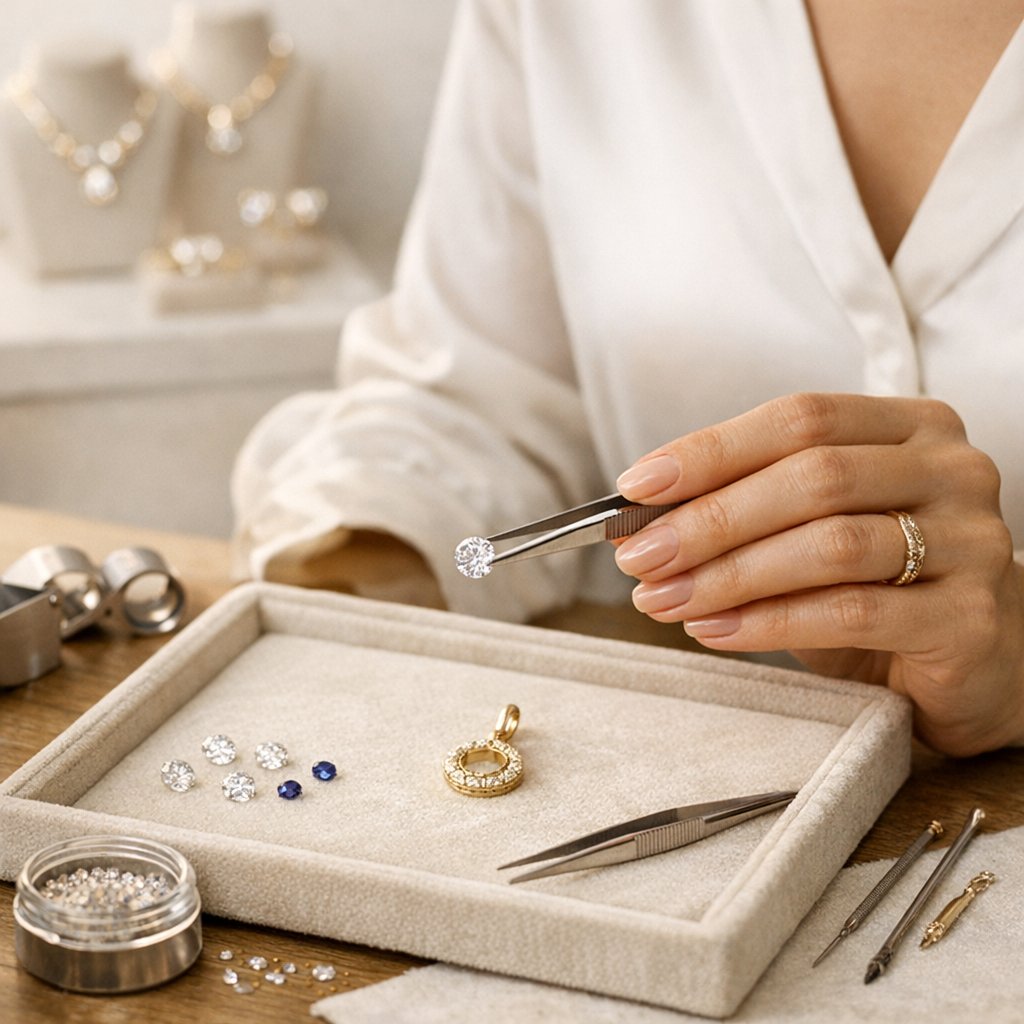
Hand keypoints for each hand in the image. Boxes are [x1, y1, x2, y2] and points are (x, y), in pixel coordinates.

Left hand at [613, 393, 1023, 756]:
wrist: (976, 661)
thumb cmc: (879, 585)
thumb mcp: (814, 529)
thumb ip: (751, 509)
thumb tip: (648, 518)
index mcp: (909, 427)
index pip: (799, 418)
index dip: (711, 450)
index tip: (636, 485)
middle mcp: (951, 470)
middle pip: (811, 476)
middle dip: (709, 519)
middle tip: (639, 557)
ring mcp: (973, 540)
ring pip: (830, 544)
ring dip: (729, 574)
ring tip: (664, 599)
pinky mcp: (971, 617)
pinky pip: (854, 613)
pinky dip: (770, 621)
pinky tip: (715, 631)